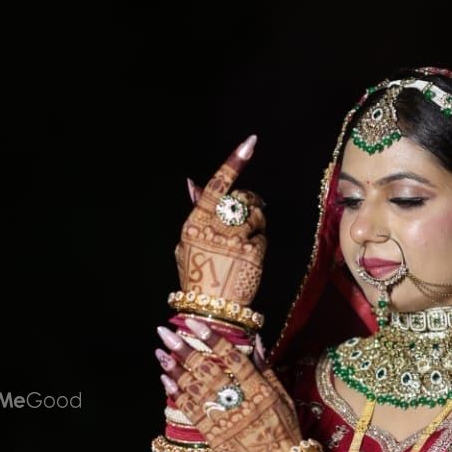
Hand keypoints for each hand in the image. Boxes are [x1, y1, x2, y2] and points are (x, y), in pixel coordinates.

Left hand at [158, 318, 301, 451]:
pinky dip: (177, 395)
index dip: (211, 338)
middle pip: (208, 370)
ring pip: (195, 388)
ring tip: (161, 352)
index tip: (193, 323)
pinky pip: (191, 411)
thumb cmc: (286, 434)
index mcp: (260, 389)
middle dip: (184, 349)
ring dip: (175, 369)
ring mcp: (225, 419)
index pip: (232, 357)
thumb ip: (266, 369)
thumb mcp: (283, 398)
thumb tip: (255, 340)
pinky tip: (166, 380)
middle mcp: (240, 401)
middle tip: (166, 333)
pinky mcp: (213, 436)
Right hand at [175, 135, 266, 306]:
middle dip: (249, 202)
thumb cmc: (198, 275)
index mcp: (194, 224)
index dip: (234, 163)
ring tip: (245, 241)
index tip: (250, 143)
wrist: (211, 309)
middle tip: (249, 214)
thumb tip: (194, 183)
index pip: (215, 186)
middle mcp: (213, 229)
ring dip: (255, 223)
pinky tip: (249, 258)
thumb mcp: (188, 243)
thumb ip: (195, 213)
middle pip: (240, 198)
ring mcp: (233, 240)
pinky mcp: (252, 252)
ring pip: (255, 216)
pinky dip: (259, 244)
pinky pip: (263, 237)